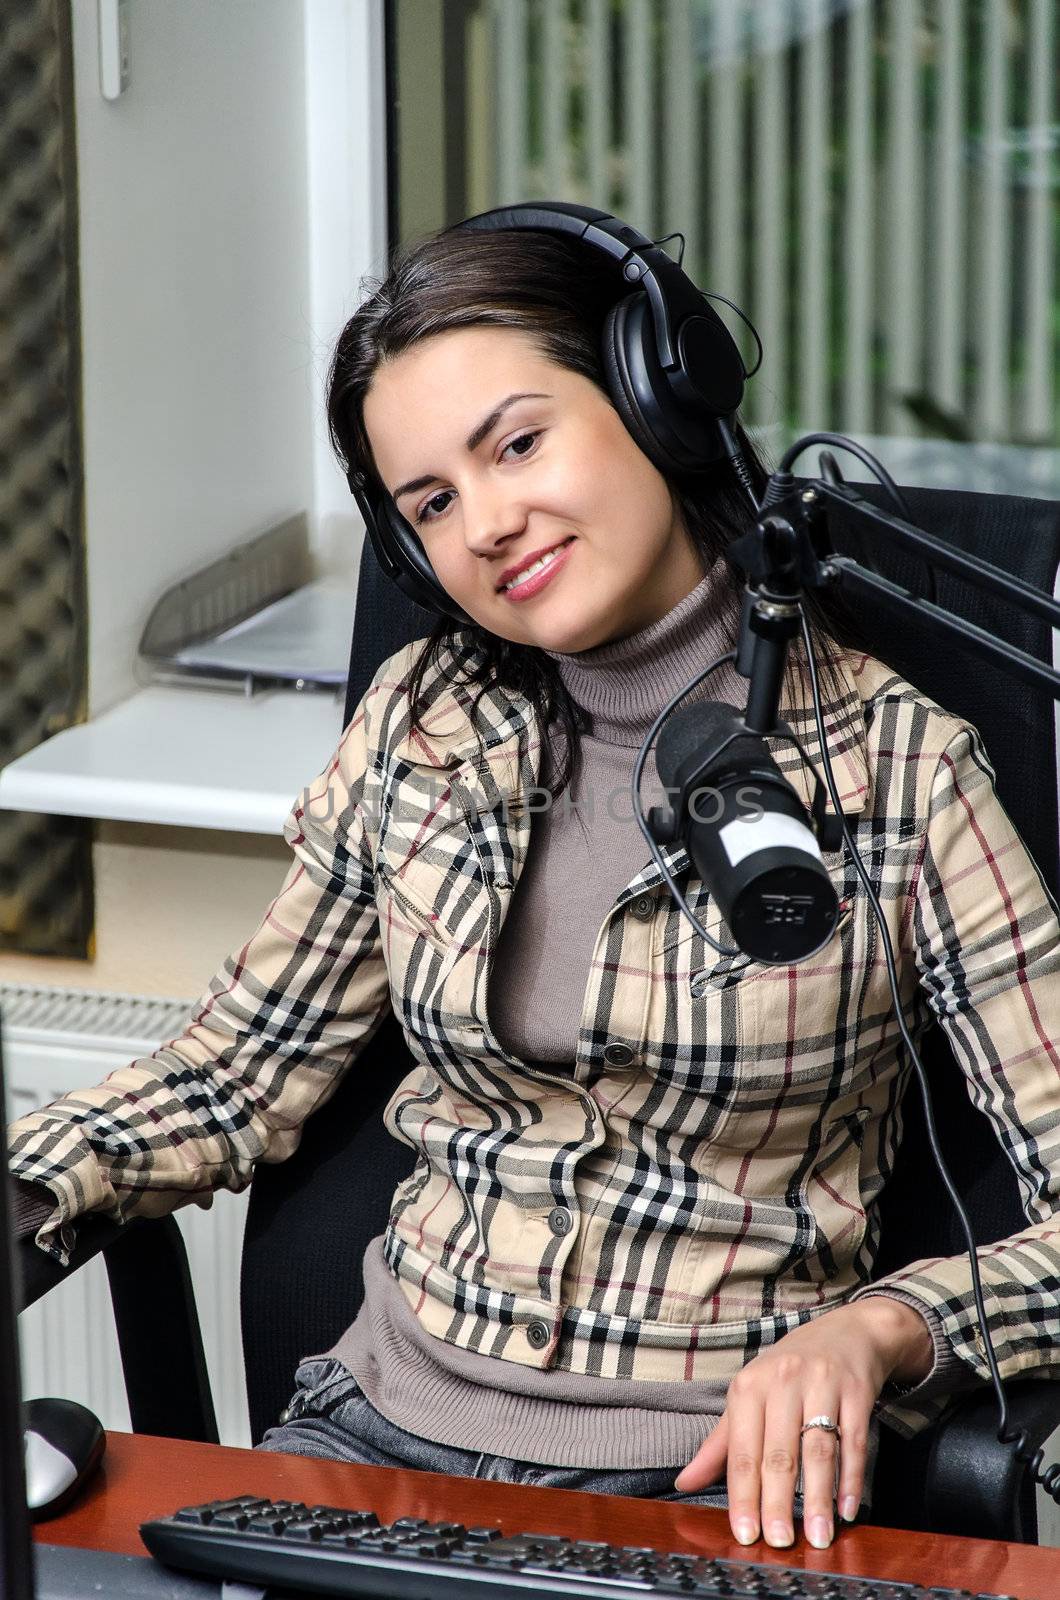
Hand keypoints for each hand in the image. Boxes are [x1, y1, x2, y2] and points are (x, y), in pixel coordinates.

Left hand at [674, 1297, 932, 1549]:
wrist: (845, 1332)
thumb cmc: (788, 1371)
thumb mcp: (749, 1396)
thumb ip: (720, 1445)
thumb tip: (685, 1483)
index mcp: (749, 1386)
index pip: (742, 1450)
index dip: (743, 1495)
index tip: (745, 1534)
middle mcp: (783, 1382)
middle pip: (779, 1452)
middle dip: (778, 1501)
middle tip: (779, 1541)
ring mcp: (822, 1384)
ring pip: (818, 1449)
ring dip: (818, 1497)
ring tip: (818, 1536)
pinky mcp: (856, 1391)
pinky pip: (854, 1440)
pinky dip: (851, 1477)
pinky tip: (848, 1508)